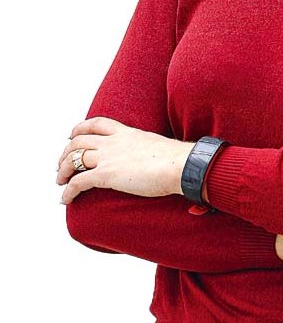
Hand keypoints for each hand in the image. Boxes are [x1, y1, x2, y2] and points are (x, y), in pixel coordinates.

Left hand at [57, 118, 193, 204]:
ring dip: (63, 170)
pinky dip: (68, 190)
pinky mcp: (106, 174)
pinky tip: (65, 198)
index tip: (72, 135)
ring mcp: (108, 157)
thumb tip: (159, 160)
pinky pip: (78, 182)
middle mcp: (113, 142)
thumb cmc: (178, 160)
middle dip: (66, 152)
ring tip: (60, 181)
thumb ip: (150, 151)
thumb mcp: (158, 147)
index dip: (80, 128)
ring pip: (73, 159)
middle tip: (62, 164)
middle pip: (78, 141)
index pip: (97, 123)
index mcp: (127, 132)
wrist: (181, 165)